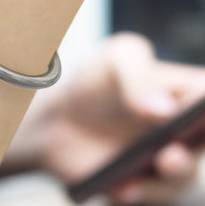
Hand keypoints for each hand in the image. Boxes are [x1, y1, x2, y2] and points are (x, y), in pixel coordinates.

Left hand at [2, 32, 204, 204]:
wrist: (61, 117)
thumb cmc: (95, 81)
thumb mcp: (114, 61)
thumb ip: (137, 76)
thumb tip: (164, 109)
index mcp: (185, 91)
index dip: (204, 106)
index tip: (198, 112)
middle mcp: (184, 131)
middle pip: (201, 142)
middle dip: (190, 150)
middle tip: (170, 154)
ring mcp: (166, 161)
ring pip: (178, 178)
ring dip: (163, 180)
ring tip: (144, 176)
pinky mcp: (144, 185)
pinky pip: (147, 196)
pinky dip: (137, 195)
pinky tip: (121, 190)